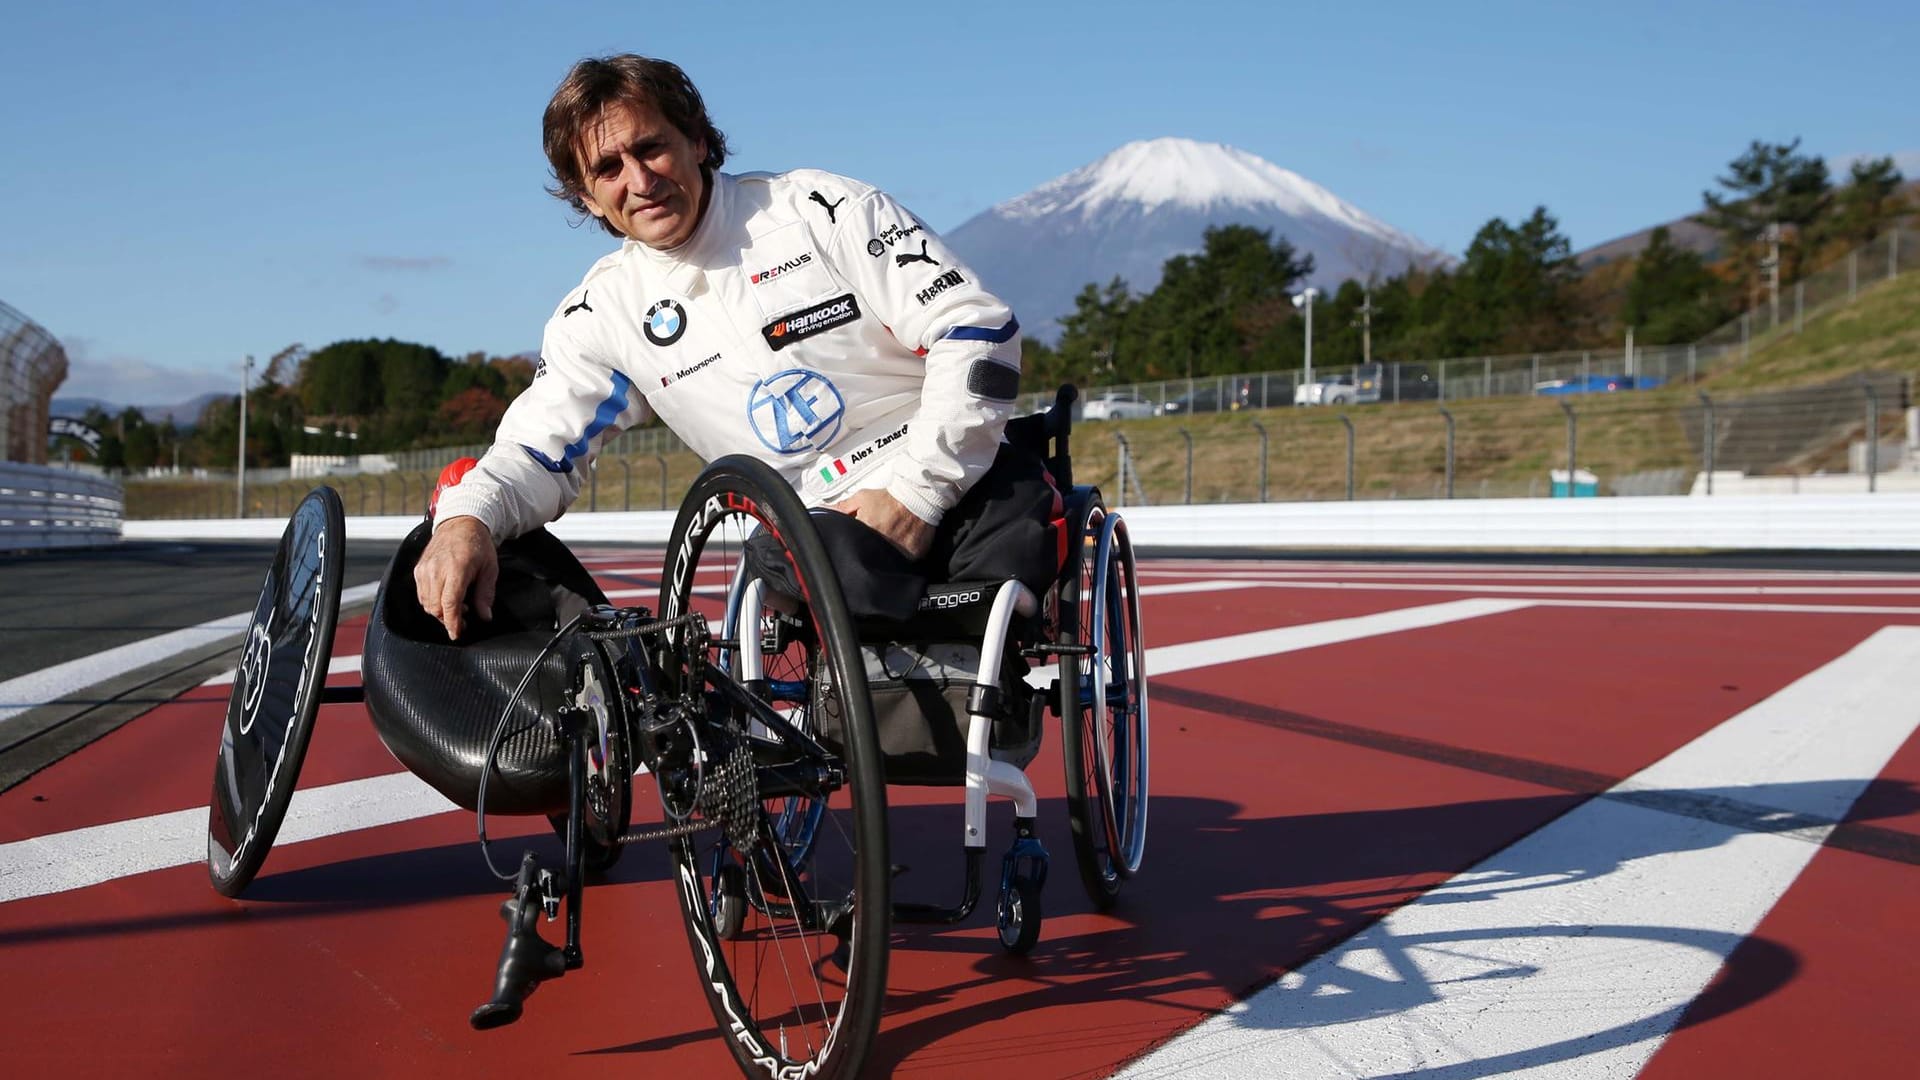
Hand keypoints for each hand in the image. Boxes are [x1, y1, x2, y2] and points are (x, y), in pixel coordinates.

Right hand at [414, 515, 497, 638]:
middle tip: (464, 621)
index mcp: (456, 568)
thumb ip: (485, 594)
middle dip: (448, 620)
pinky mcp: (418, 569)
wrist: (460, 523)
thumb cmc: (478, 545)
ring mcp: (424, 569)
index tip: (457, 634)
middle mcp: (436, 569)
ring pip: (426, 603)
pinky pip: (421, 594)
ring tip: (458, 607)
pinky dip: (432, 602)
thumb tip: (485, 617)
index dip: (452, 623)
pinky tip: (446, 598)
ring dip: (440, 612)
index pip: (449, 603)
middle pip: (435, 607)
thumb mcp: (490, 568)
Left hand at [825, 488, 934, 560]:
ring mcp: (899, 550)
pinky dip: (902, 555)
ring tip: (890, 539)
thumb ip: (842, 508)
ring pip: (887, 560)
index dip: (855, 544)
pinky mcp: (913, 554)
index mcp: (868, 529)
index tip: (858, 542)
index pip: (854, 546)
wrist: (918, 495)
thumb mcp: (862, 498)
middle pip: (870, 555)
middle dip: (868, 549)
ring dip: (885, 553)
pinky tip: (901, 543)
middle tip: (876, 538)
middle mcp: (883, 542)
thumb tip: (824, 512)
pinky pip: (905, 560)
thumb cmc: (890, 497)